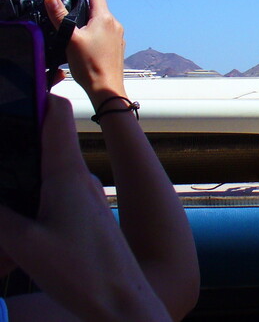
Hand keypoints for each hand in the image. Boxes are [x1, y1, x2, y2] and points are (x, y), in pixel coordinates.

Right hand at [0, 95, 168, 320]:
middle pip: (45, 143)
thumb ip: (0, 216)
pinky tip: (14, 227)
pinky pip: (51, 199)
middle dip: (18, 141)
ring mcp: (83, 197)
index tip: (20, 82)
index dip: (39, 93)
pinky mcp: (82, 217)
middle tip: (1, 136)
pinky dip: (30, 204)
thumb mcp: (25, 244)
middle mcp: (78, 178)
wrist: (121, 301)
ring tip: (6, 196)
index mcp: (67, 173)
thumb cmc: (81, 272)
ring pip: (46, 175)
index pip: (57, 116)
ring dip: (22, 181)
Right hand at [44, 0, 126, 103]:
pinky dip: (94, 30)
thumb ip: (60, 17)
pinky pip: (105, 32)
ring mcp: (118, 36)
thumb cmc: (90, 65)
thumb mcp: (70, 38)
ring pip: (102, 20)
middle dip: (84, 4)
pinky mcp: (117, 47)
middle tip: (68, 8)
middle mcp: (115, 25)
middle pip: (99, 7)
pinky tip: (84, 41)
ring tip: (74, 26)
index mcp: (105, 19)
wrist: (106, 88)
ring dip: (89, 18)